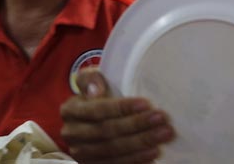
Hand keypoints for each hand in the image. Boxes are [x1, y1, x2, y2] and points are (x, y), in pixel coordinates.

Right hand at [60, 67, 175, 163]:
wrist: (91, 118)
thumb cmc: (97, 94)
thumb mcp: (90, 79)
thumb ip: (90, 78)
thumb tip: (96, 90)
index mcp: (71, 110)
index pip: (98, 110)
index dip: (122, 108)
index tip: (146, 104)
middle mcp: (73, 134)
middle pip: (107, 132)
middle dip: (137, 126)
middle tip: (161, 120)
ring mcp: (82, 154)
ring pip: (113, 151)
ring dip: (141, 144)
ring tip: (162, 135)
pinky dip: (135, 160)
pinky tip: (153, 153)